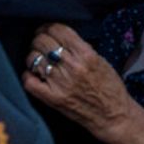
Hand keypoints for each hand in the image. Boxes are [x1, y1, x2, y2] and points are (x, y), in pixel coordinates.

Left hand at [22, 24, 143, 143]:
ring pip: (33, 58)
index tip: (46, 30)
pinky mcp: (53, 99)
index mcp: (86, 54)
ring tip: (37, 59)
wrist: (114, 115)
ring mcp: (60, 83)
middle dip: (38, 39)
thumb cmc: (110, 87)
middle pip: (42, 41)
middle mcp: (72, 67)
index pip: (58, 30)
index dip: (48, 27)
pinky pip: (29, 82)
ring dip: (33, 56)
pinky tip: (34, 75)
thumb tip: (60, 37)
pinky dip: (28, 75)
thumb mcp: (100, 60)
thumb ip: (81, 48)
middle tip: (40, 43)